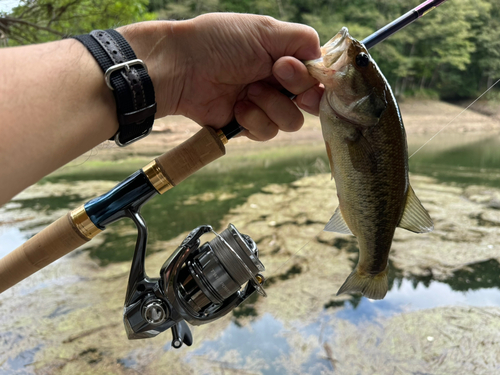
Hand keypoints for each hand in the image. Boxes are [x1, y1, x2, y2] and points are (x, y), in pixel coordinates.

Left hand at [118, 14, 323, 140]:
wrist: (183, 68)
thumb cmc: (220, 42)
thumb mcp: (266, 30)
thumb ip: (303, 40)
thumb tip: (322, 59)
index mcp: (284, 57)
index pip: (317, 75)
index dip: (315, 79)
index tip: (296, 70)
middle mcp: (278, 83)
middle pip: (310, 101)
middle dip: (296, 91)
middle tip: (276, 76)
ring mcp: (263, 105)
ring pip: (291, 121)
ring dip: (271, 105)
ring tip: (247, 91)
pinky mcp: (248, 125)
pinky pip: (268, 131)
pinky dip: (253, 119)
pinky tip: (236, 107)